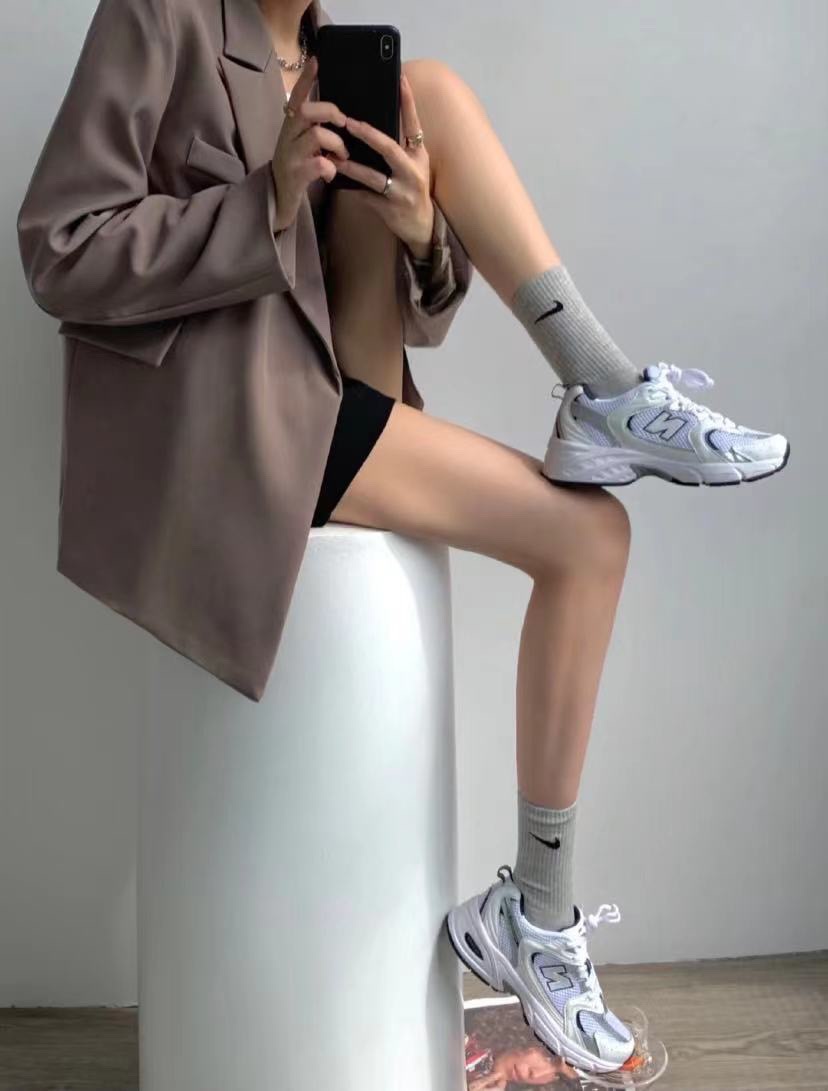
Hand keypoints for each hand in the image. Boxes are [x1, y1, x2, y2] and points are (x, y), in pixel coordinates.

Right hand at [271, 55, 349, 231]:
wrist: (277, 201)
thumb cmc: (296, 170)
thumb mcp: (302, 145)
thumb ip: (314, 129)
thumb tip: (338, 116)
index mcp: (289, 127)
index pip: (297, 97)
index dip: (306, 79)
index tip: (317, 60)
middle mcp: (286, 137)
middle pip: (306, 111)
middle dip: (330, 113)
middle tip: (343, 125)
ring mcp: (289, 156)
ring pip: (315, 135)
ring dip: (336, 144)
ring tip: (341, 156)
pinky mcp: (295, 176)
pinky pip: (319, 164)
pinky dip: (331, 168)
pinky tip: (331, 174)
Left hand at [335, 72, 434, 258]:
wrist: (421, 226)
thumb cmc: (413, 189)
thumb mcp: (413, 164)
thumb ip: (400, 145)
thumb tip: (375, 121)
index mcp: (419, 155)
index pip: (414, 124)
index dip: (408, 102)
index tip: (400, 78)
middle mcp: (412, 172)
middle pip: (389, 149)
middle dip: (368, 135)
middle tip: (348, 122)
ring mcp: (401, 192)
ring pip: (372, 176)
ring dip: (351, 166)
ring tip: (333, 156)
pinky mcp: (389, 209)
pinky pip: (365, 196)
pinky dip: (350, 187)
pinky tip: (335, 179)